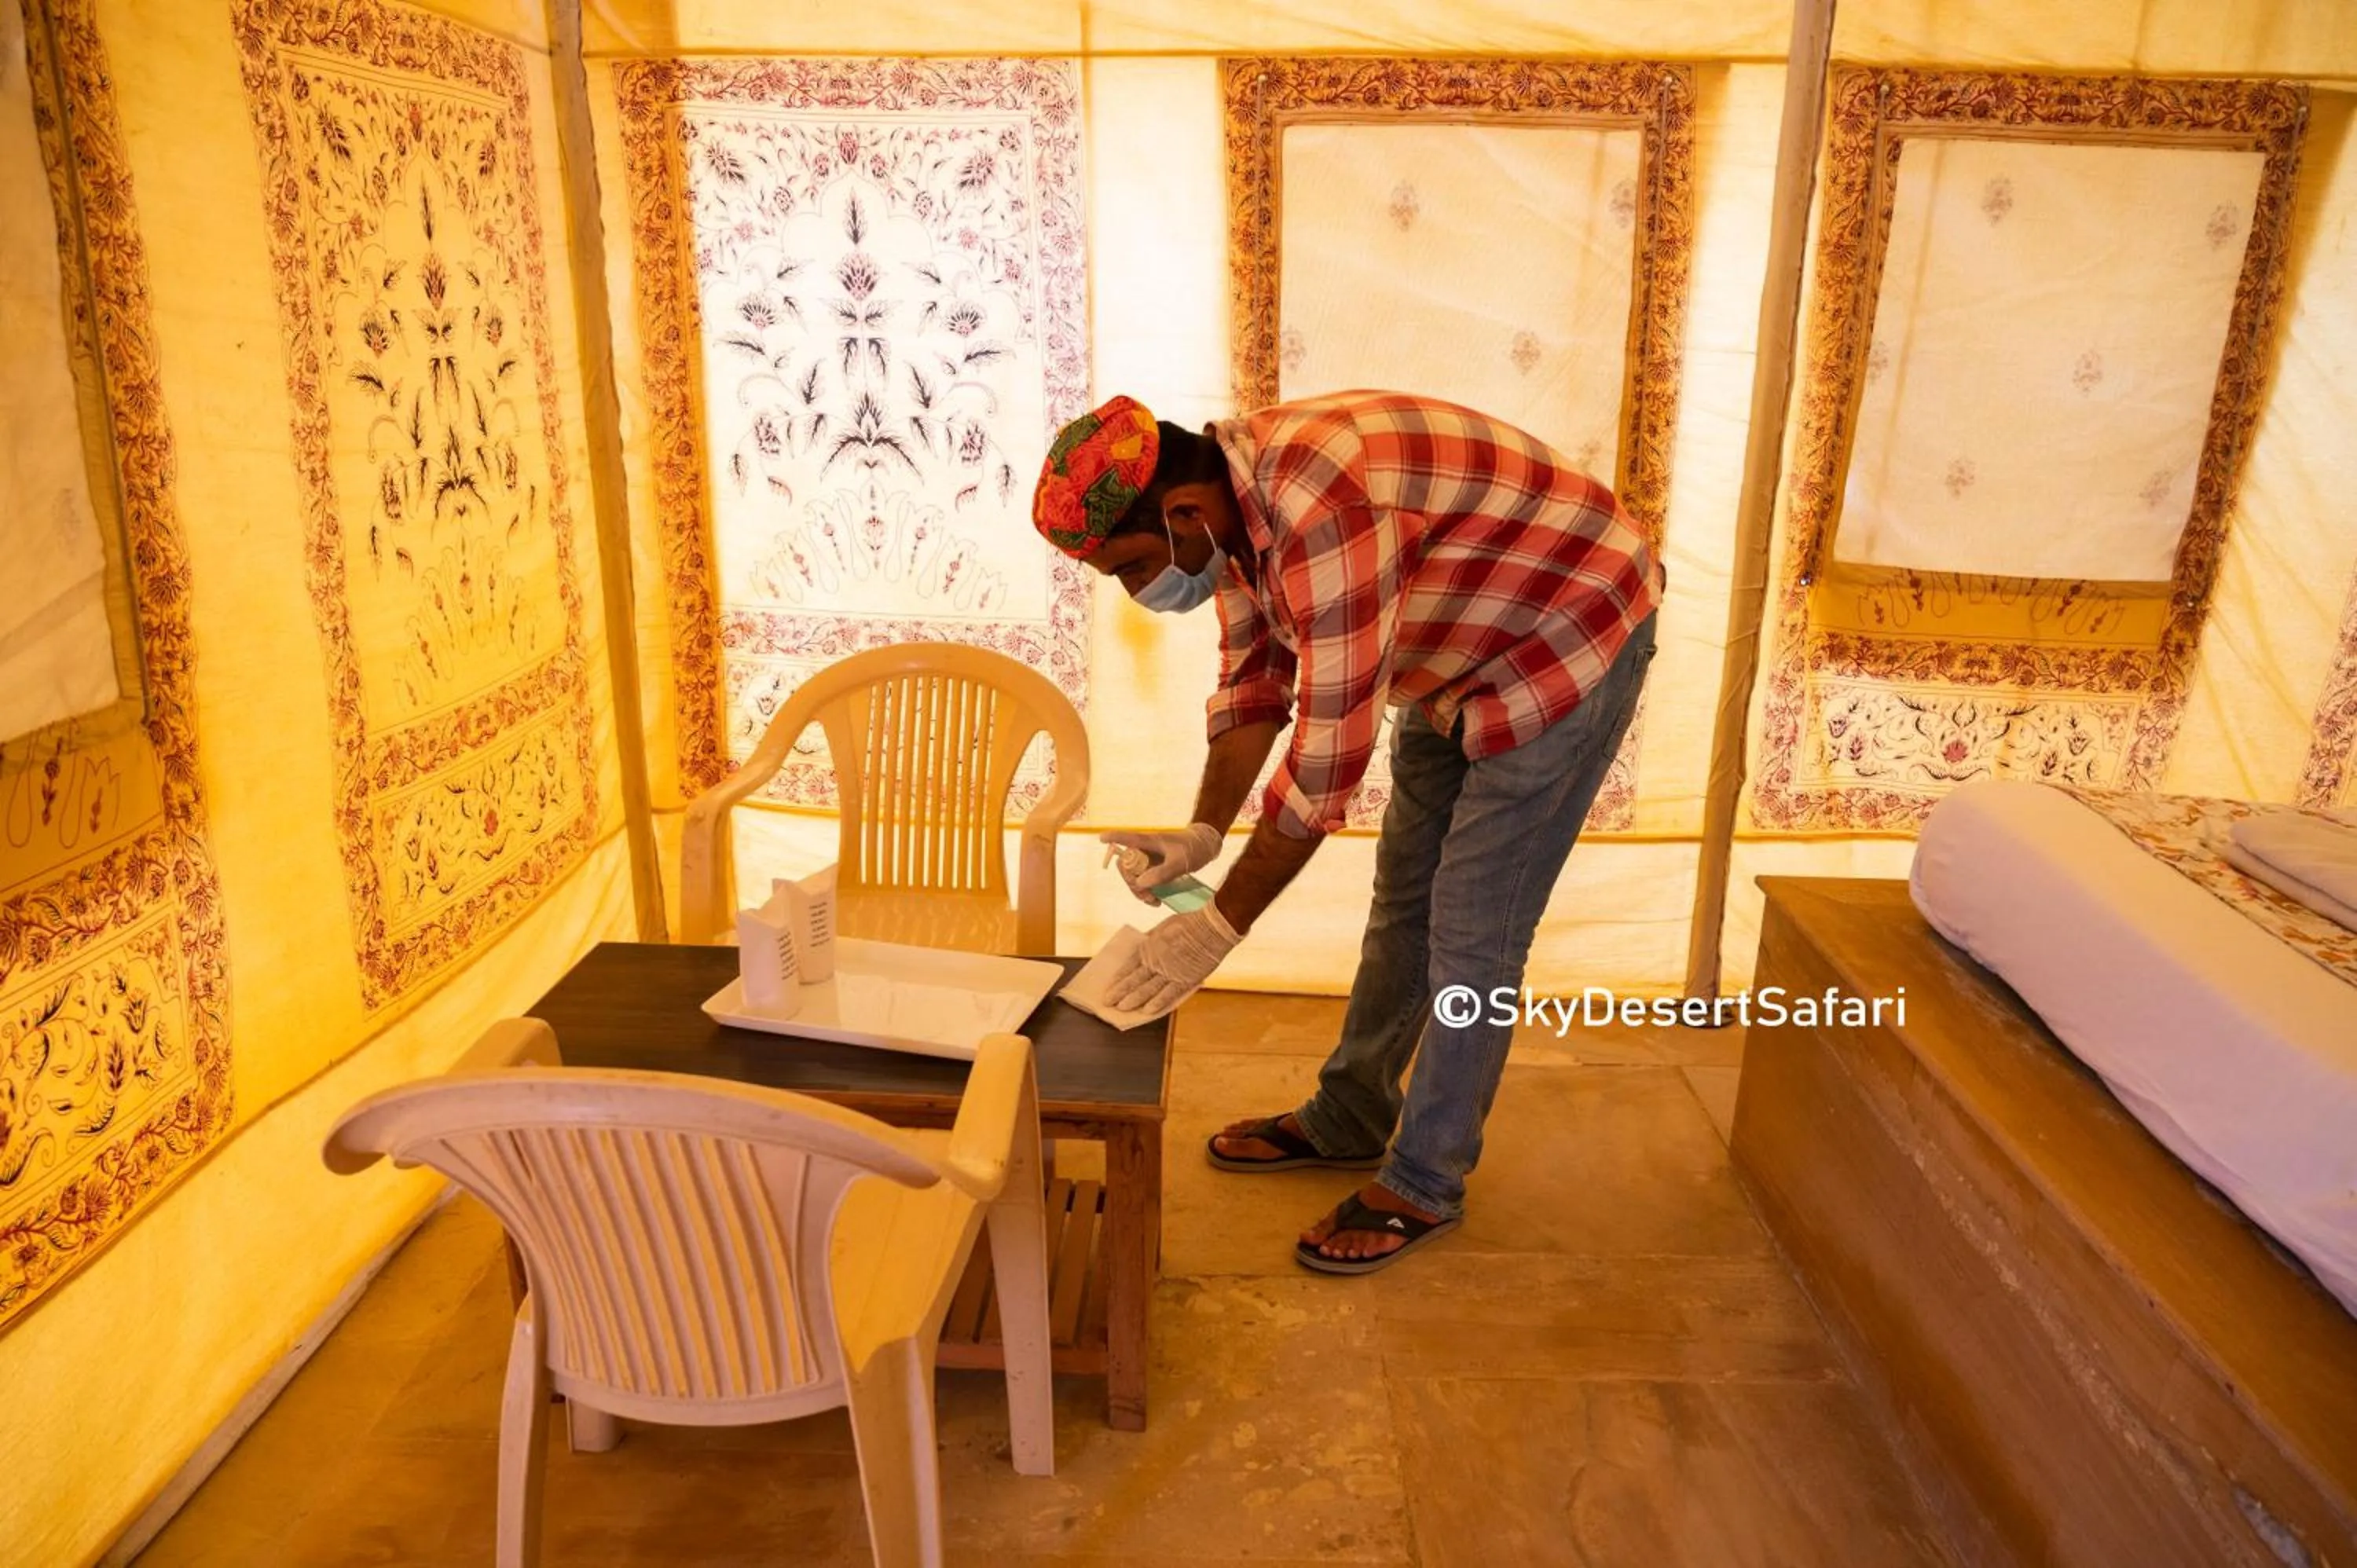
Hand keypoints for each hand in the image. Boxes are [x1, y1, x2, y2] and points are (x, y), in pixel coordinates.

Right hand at [1098, 823, 1222, 904]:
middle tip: (1147, 897)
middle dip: (1132, 883)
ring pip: (1133, 876)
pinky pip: (1143, 881)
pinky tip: (1157, 901)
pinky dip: (1147, 892)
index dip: (1113, 838)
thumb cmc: (1193, 849)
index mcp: (1149, 842)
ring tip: (1154, 902)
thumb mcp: (1181, 862)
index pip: (1126, 838)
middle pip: (1126, 866)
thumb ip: (1163, 873)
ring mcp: (1149, 859)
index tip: (1101, 838)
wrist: (1206, 847)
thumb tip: (1140, 883)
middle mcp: (1145, 850)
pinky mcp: (1154, 867)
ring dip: (1139, 891)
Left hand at [1106, 902, 1240, 1016]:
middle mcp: (1156, 961)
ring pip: (1147, 989)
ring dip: (1133, 1000)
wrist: (1212, 927)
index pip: (1128, 966)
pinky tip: (1147, 1011)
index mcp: (1149, 947)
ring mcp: (1170, 972)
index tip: (1109, 986)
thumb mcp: (1161, 928)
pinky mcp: (1185, 979)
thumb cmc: (1187, 924)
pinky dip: (1157, 1003)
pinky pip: (1168, 994)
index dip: (1118, 978)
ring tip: (1121, 1009)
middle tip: (1107, 1002)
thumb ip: (1149, 942)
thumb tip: (1139, 950)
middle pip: (1134, 980)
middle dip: (1119, 992)